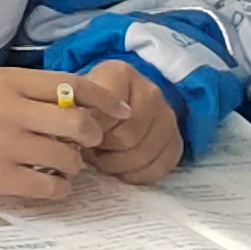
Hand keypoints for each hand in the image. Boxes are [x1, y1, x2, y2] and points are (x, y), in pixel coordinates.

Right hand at [0, 66, 105, 200]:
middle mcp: (11, 111)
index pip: (72, 85)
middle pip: (79, 123)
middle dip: (92, 136)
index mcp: (9, 82)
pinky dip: (60, 187)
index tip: (120, 111)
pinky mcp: (0, 177)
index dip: (104, 99)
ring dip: (74, 165)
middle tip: (84, 143)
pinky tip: (51, 183)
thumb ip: (32, 92)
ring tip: (61, 164)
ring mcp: (6, 145)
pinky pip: (51, 186)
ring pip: (69, 158)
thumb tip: (80, 107)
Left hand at [73, 62, 185, 184]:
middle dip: (104, 152)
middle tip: (89, 153)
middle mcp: (150, 91)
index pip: (108, 108)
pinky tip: (121, 170)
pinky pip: (159, 167)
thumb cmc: (89, 102)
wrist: (116, 102)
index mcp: (121, 74)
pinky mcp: (175, 140)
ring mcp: (167, 116)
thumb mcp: (76, 98)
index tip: (81, 135)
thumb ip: (74, 112)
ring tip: (102, 160)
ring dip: (118, 166)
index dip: (91, 129)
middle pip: (127, 136)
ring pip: (143, 154)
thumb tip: (75, 138)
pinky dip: (136, 175)